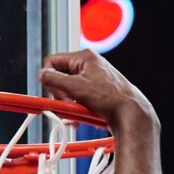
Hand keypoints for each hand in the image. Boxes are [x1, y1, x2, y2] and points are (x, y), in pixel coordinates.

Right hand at [38, 49, 155, 130]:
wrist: (132, 114)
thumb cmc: (109, 99)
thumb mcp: (76, 88)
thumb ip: (55, 80)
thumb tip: (41, 75)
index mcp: (84, 57)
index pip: (53, 62)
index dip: (50, 79)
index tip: (55, 95)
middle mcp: (90, 65)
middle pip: (62, 77)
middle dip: (61, 95)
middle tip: (68, 105)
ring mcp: (95, 78)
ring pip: (71, 90)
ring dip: (69, 104)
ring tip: (77, 114)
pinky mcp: (99, 92)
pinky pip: (81, 98)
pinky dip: (79, 108)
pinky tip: (82, 117)